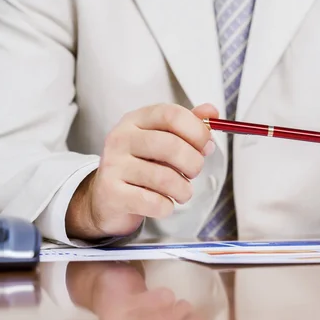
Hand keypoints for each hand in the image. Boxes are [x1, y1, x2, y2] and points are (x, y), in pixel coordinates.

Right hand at [66, 103, 218, 239]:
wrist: (107, 197)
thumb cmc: (142, 165)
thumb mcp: (163, 139)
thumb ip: (189, 125)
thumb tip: (212, 112)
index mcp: (137, 120)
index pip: (172, 115)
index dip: (198, 131)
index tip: (206, 146)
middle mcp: (122, 138)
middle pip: (171, 146)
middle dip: (193, 163)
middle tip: (194, 173)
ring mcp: (114, 165)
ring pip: (165, 178)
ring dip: (183, 190)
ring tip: (182, 192)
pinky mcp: (112, 193)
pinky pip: (153, 202)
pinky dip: (167, 207)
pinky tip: (164, 203)